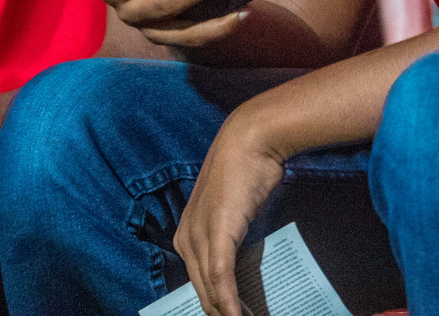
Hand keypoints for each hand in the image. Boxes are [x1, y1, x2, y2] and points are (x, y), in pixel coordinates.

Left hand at [175, 110, 287, 315]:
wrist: (251, 141)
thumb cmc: (247, 171)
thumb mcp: (236, 211)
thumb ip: (234, 237)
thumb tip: (245, 262)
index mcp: (187, 233)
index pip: (198, 280)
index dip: (215, 303)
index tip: (233, 315)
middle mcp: (186, 236)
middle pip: (201, 289)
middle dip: (221, 311)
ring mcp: (199, 235)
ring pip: (209, 288)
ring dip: (227, 311)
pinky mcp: (217, 233)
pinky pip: (220, 276)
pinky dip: (229, 300)